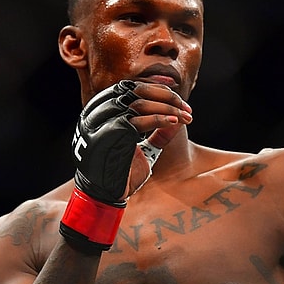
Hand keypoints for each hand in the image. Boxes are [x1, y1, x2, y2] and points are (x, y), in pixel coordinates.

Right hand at [72, 80, 191, 203]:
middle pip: (136, 90)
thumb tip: (180, 115)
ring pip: (138, 103)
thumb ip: (159, 132)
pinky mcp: (108, 136)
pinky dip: (159, 119)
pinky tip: (175, 122)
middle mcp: (97, 113)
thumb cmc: (123, 172)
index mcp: (101, 111)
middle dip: (166, 97)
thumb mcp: (143, 147)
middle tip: (186, 108)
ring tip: (185, 116)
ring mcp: (100, 124)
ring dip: (168, 108)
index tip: (179, 100)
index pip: (131, 87)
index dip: (158, 90)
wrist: (105, 196)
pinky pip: (137, 120)